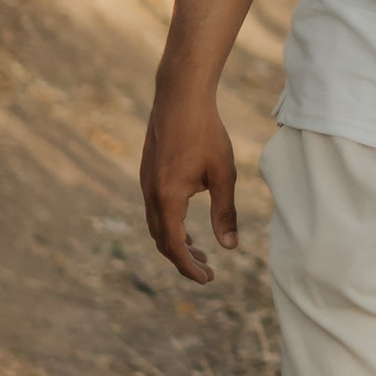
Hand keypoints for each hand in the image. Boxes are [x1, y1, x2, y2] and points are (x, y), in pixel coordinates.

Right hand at [140, 80, 237, 286]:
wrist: (180, 97)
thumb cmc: (206, 132)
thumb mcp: (223, 174)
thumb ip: (225, 212)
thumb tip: (230, 247)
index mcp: (168, 198)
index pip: (175, 246)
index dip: (190, 267)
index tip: (207, 279)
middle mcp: (151, 194)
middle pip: (162, 240)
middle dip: (183, 259)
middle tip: (207, 271)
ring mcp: (146, 183)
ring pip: (156, 226)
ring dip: (176, 242)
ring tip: (200, 250)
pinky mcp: (148, 174)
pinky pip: (155, 210)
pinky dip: (170, 225)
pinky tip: (186, 223)